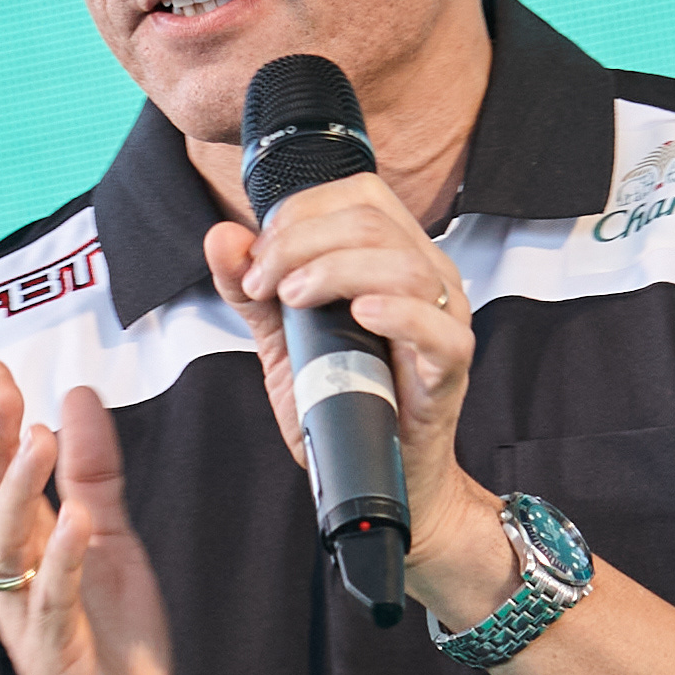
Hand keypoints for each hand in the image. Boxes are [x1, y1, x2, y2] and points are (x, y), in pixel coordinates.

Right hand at [0, 364, 173, 674]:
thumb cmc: (107, 651)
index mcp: (27, 552)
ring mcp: (32, 621)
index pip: (1, 478)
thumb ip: (93, 477)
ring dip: (20, 492)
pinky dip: (60, 563)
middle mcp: (16, 583)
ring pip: (9, 549)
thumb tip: (76, 400)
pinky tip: (72, 523)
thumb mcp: (110, 547)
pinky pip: (52, 606)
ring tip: (35, 438)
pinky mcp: (57, 662)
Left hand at [201, 185, 510, 620]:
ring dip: (335, 271)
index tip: (257, 263)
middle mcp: (426, 275)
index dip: (298, 216)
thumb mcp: (283, 340)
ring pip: (402, 263)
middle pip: (371, 221)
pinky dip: (398, 313)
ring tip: (294, 300)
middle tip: (263, 285)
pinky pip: (438, 327)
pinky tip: (361, 315)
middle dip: (301, 244)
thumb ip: (253, 290)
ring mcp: (445, 318)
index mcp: (392, 255)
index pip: (357, 195)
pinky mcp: (452, 367)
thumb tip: (222, 237)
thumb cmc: (345, 402)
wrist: (379, 478)